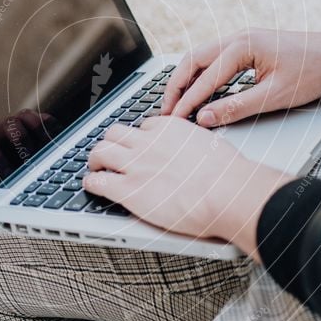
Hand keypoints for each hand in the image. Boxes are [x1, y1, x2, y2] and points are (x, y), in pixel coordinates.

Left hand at [0, 109, 55, 186]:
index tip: (8, 175)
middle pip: (9, 124)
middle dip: (21, 141)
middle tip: (30, 159)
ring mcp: (17, 122)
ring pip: (26, 116)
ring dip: (38, 131)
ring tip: (48, 148)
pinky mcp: (34, 123)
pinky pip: (44, 119)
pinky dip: (52, 128)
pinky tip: (58, 143)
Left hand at [84, 116, 289, 259]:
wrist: (228, 193)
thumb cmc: (228, 176)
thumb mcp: (212, 147)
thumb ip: (195, 147)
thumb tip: (198, 154)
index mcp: (170, 129)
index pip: (143, 127)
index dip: (139, 138)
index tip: (138, 147)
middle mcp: (148, 142)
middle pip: (115, 133)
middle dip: (110, 143)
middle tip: (110, 154)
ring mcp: (135, 164)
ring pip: (100, 152)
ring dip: (95, 160)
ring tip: (95, 167)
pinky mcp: (128, 189)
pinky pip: (97, 181)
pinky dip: (91, 182)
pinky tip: (92, 186)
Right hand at [162, 28, 320, 126]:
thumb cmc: (314, 71)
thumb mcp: (275, 96)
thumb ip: (236, 107)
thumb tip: (206, 117)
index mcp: (243, 46)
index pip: (204, 78)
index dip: (186, 101)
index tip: (173, 119)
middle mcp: (238, 37)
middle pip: (192, 59)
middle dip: (175, 86)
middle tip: (165, 110)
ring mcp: (241, 39)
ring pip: (200, 56)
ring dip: (185, 78)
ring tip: (175, 101)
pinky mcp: (246, 45)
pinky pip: (213, 57)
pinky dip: (199, 73)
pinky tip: (196, 88)